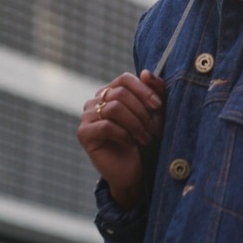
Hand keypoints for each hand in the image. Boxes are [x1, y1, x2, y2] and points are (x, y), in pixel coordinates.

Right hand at [77, 70, 165, 209]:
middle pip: (120, 93)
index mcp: (110, 91)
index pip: (124, 78)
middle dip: (141, 111)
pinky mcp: (84, 134)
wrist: (132, 170)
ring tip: (145, 138)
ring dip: (135, 124)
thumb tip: (146, 72)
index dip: (143, 90)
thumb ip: (154, 91)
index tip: (158, 106)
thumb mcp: (154, 113)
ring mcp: (87, 116)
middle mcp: (95, 101)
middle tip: (153, 128)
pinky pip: (107, 126)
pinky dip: (124, 134)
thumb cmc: (143, 138)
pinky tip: (132, 143)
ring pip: (114, 108)